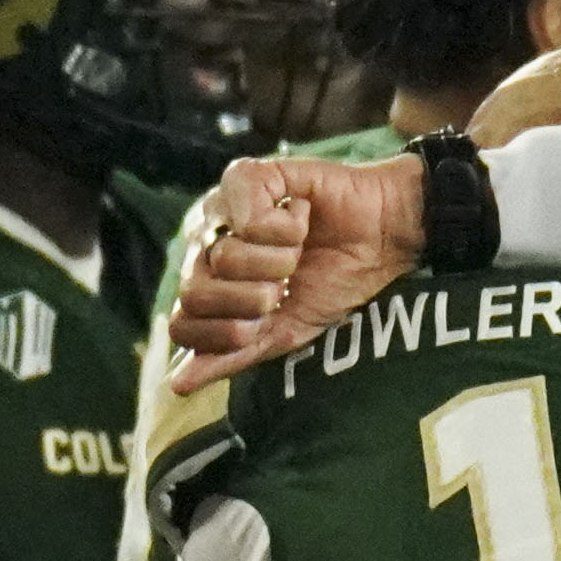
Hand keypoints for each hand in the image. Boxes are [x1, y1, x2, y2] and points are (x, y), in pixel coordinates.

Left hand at [166, 154, 425, 394]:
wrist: (382, 240)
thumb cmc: (333, 280)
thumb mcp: (284, 331)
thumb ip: (232, 355)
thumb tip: (178, 385)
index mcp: (206, 280)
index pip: (183, 322)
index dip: (229, 331)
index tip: (268, 318)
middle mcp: (204, 240)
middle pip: (197, 292)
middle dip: (255, 299)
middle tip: (286, 282)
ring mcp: (222, 206)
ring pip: (226, 256)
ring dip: (279, 261)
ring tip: (299, 246)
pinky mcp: (250, 175)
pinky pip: (248, 216)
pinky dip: (286, 227)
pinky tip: (302, 216)